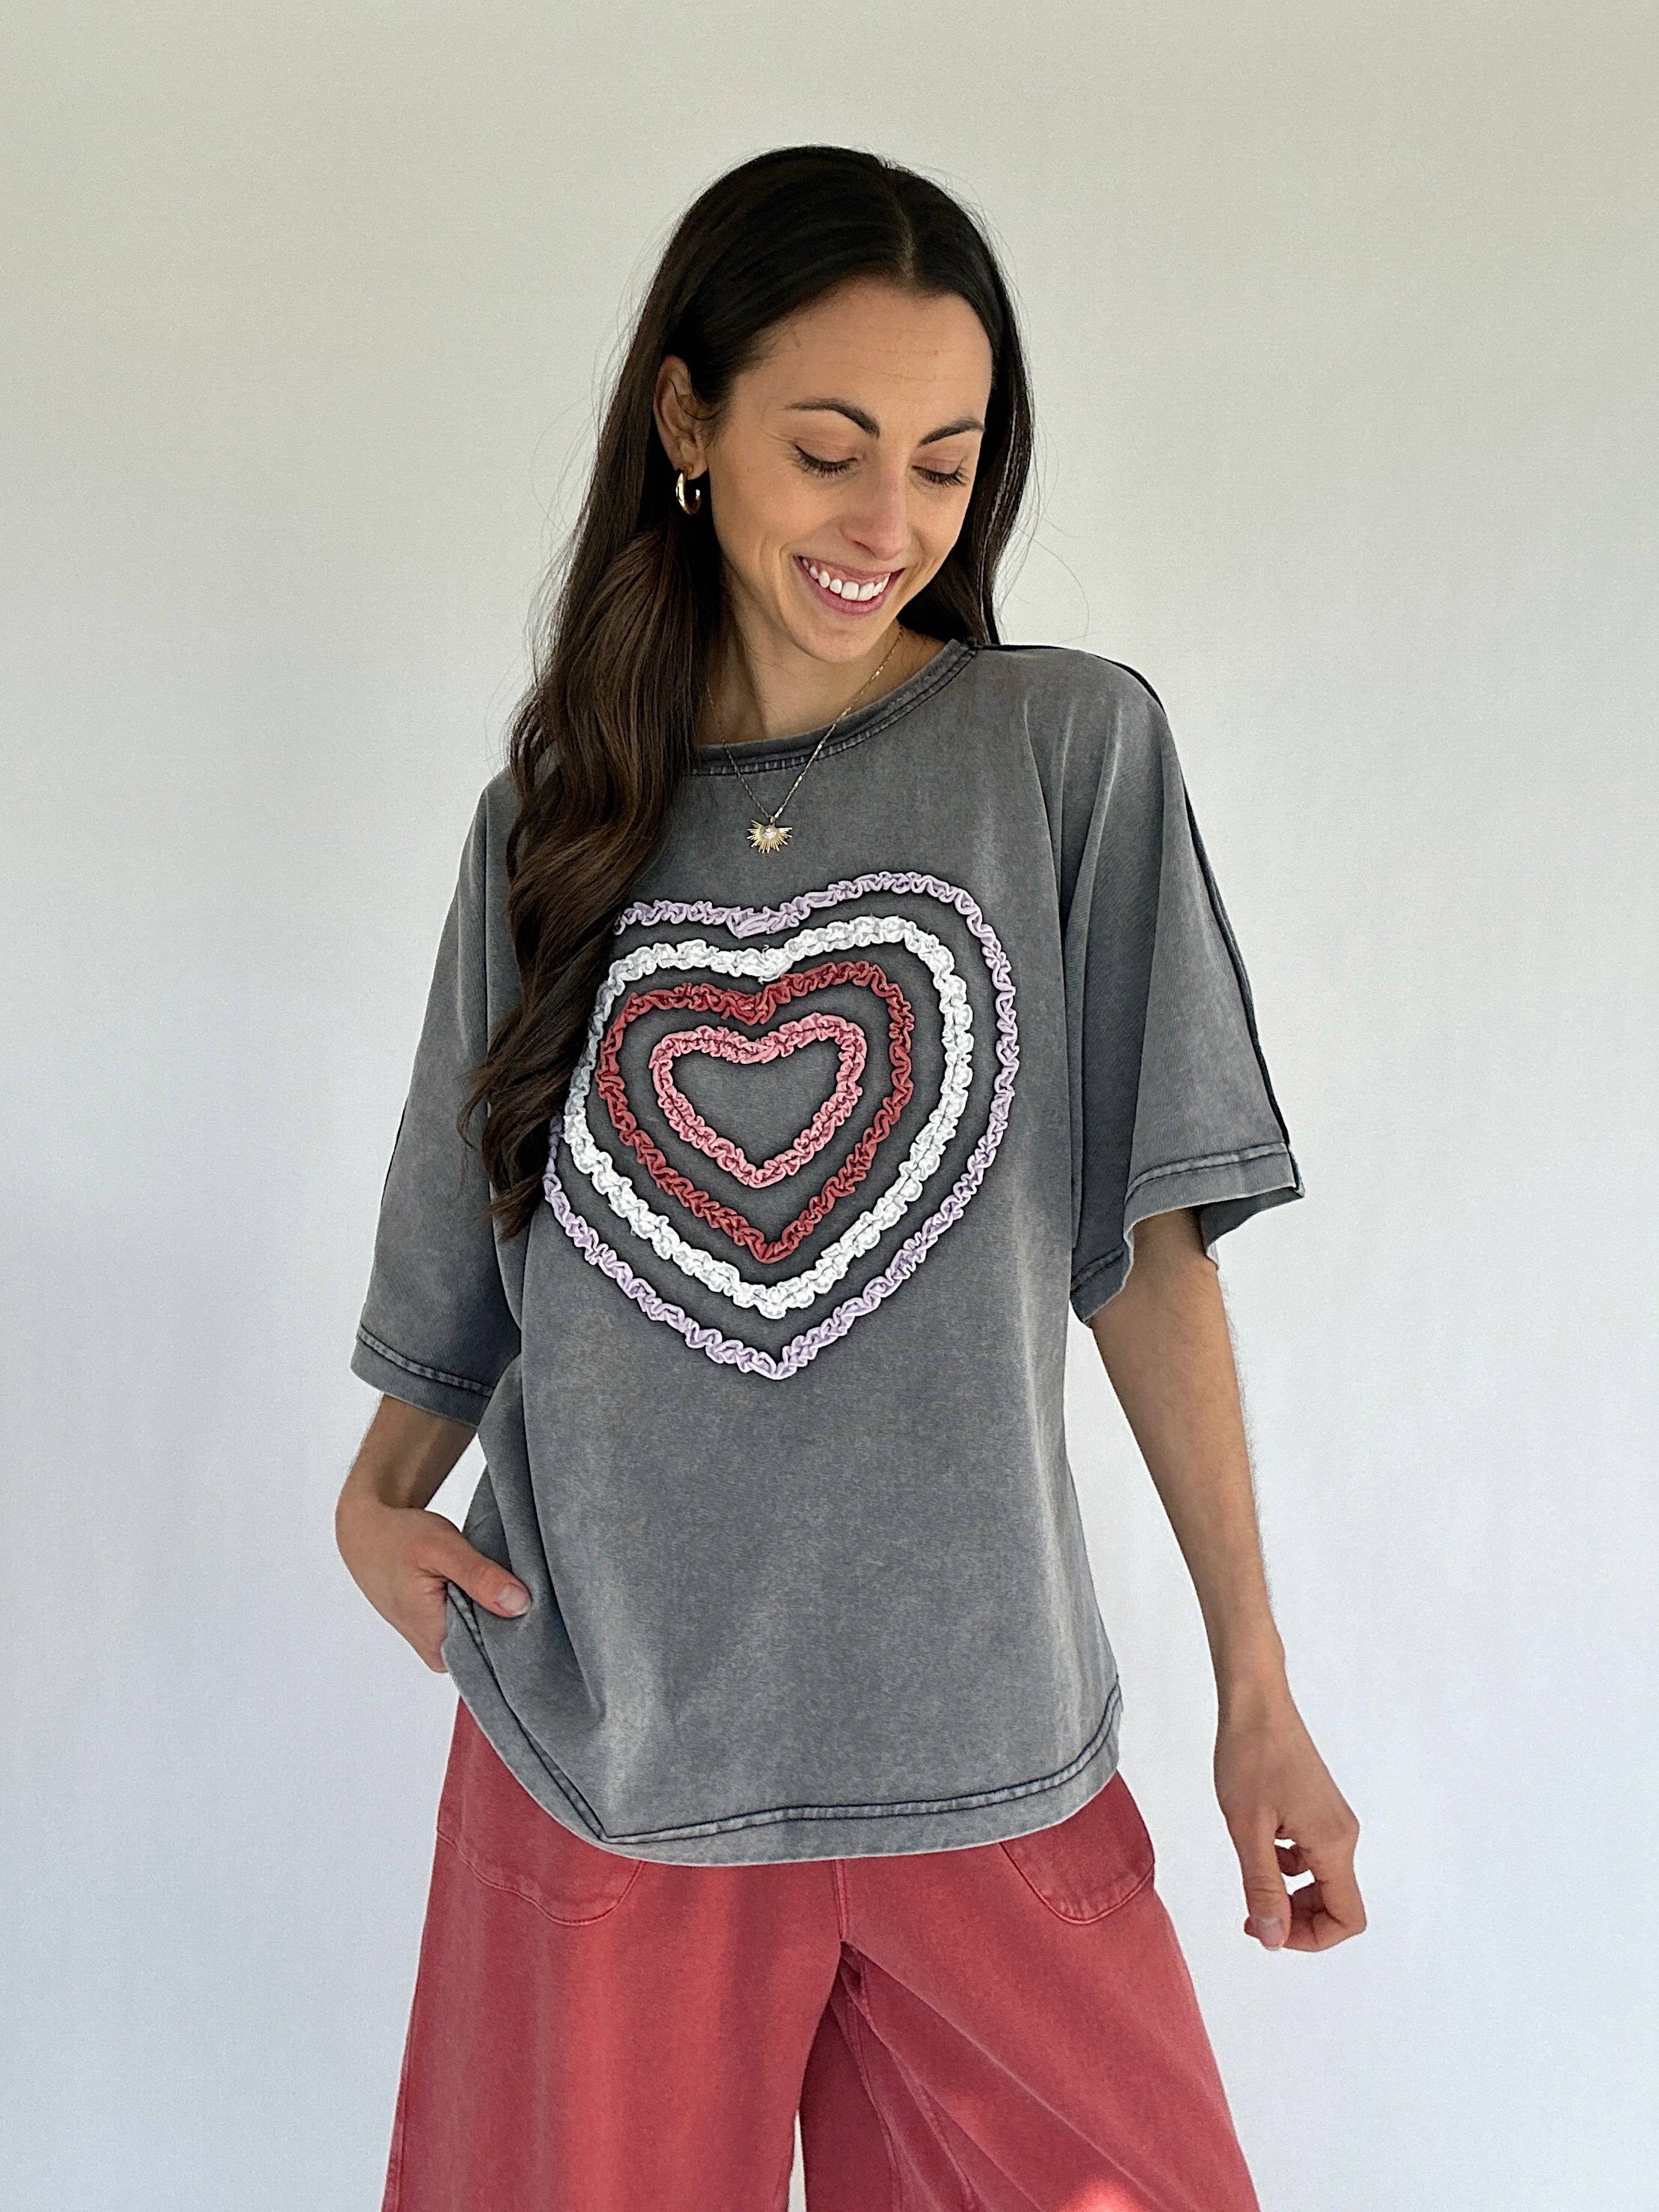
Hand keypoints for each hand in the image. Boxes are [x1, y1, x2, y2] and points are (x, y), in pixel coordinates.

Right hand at [336, 1490, 530, 1672]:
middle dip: (511, 1616)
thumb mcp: (442, 1548)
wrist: (367, 1534)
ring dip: (497, 1608)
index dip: (521, 1627)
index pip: (496, 1653)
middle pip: (494, 1645)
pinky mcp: (441, 1630)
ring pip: (485, 1633)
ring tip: (500, 1579)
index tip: (534, 1599)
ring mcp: (439, 1643)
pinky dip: (485, 1605)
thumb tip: (519, 1604)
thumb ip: (479, 1576)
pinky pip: (475, 1624)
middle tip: (520, 1581)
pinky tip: (489, 1585)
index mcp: (437, 1641)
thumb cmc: (398, 1538)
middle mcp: (438, 1651)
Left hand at [1214, 1688, 1364, 1952]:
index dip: (1309, 1938)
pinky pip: (1311, 1854)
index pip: (1347, 1918)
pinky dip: (1286, 1863)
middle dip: (1296, 1918)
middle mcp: (1342, 1834)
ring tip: (1250, 1872)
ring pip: (1321, 1879)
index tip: (1266, 1927)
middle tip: (1250, 1910)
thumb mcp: (1247, 1829)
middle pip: (1336, 1903)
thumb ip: (1263, 1887)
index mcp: (1333, 1843)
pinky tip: (1258, 1842)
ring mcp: (1331, 1820)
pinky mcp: (1318, 1808)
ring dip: (1289, 1892)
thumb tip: (1273, 1939)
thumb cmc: (1250, 1757)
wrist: (1255, 1702)